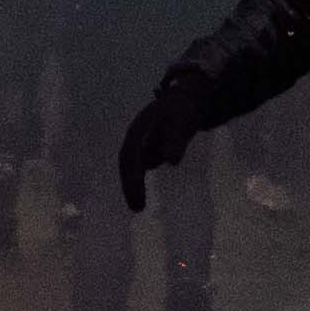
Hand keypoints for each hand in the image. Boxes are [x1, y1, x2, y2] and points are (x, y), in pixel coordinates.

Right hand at [109, 98, 187, 212]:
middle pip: (127, 165)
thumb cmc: (181, 111)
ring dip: (131, 188)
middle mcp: (134, 139)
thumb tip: (172, 162)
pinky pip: (138, 169)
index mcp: (138, 130)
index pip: (131, 155)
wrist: (182, 102)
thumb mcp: (182, 122)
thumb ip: (177, 141)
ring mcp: (138, 146)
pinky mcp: (144, 152)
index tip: (137, 190)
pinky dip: (137, 184)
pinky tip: (141, 199)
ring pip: (131, 169)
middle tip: (136, 208)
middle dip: (129, 186)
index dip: (132, 173)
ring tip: (138, 208)